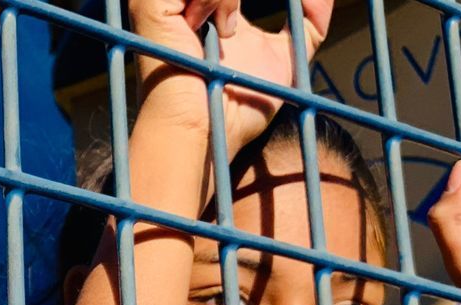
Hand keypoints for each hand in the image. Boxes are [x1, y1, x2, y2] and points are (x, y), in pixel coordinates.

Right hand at [131, 0, 331, 157]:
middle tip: (242, 28)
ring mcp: (166, 1)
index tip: (300, 0)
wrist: (208, 135)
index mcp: (211, 6)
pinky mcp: (151, 6)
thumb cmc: (238, 114)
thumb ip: (310, 24)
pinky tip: (223, 30)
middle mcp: (186, 0)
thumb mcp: (287, 61)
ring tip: (230, 32)